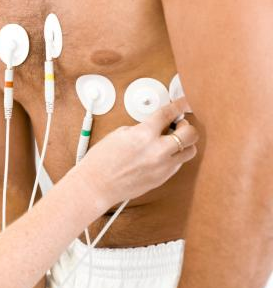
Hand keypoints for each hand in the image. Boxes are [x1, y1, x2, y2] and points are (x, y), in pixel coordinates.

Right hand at [77, 96, 197, 209]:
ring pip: (191, 151)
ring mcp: (163, 166)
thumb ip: (141, 129)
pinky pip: (179, 164)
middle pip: (190, 133)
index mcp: (143, 134)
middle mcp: (157, 150)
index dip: (180, 105)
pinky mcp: (163, 178)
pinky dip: (175, 156)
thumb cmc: (101, 160)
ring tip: (173, 140)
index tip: (184, 102)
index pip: (168, 113)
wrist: (96, 185)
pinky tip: (163, 154)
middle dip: (187, 126)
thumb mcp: (119, 134)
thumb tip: (155, 127)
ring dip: (185, 143)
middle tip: (179, 124)